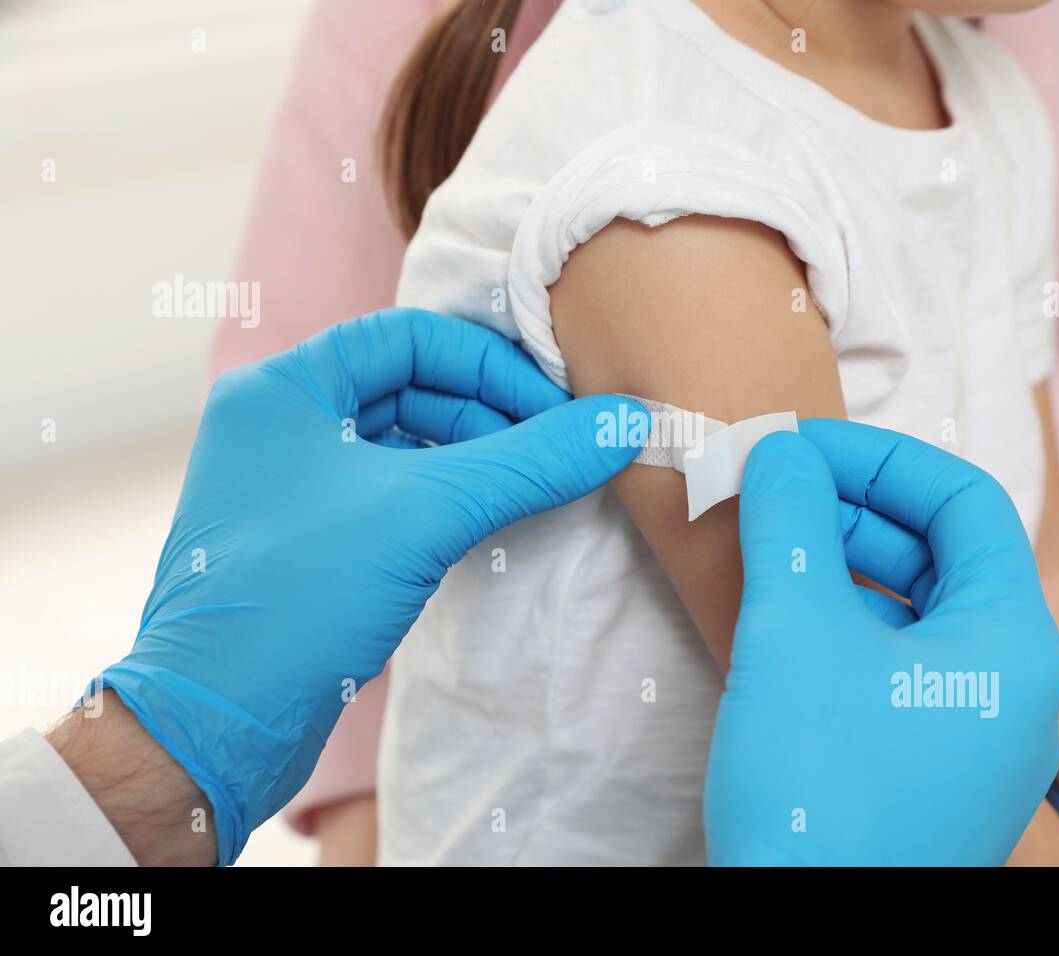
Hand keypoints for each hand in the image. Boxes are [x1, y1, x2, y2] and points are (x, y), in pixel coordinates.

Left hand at [94, 308, 641, 864]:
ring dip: (472, 457)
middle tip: (552, 452)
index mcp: (284, 387)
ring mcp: (289, 482)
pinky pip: (391, 491)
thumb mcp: (426, 514)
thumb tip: (622, 423)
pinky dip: (443, 496)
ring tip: (530, 487)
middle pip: (410, 386)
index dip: (492, 368)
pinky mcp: (307, 537)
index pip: (411, 339)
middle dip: (489, 414)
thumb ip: (528, 462)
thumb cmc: (301, 597)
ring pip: (403, 442)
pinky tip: (488, 520)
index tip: (556, 411)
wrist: (219, 724)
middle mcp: (279, 422)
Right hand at [705, 421, 1058, 864]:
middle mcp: (1012, 688)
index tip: (801, 448)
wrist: (801, 937)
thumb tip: (779, 450)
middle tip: (772, 492)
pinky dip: (844, 628)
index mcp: (1013, 643)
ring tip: (768, 549)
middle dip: (850, 511)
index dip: (880, 460)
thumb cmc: (818, 787)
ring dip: (842, 567)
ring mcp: (974, 737)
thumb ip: (789, 522)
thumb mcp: (794, 632)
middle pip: (941, 555)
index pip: (965, 502)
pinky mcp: (932, 771)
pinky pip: (897, 669)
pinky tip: (784, 622)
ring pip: (914, 614)